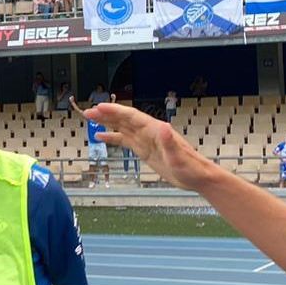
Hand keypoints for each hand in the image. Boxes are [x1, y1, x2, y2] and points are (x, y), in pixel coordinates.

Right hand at [81, 102, 214, 189]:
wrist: (198, 177)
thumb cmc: (190, 168)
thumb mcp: (179, 157)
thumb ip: (170, 142)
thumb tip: (162, 126)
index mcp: (155, 131)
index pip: (131, 117)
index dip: (115, 111)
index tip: (99, 107)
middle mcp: (149, 132)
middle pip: (124, 119)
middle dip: (106, 114)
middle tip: (88, 112)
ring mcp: (146, 140)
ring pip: (122, 127)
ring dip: (107, 122)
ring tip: (90, 119)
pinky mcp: (145, 150)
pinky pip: (125, 140)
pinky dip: (112, 136)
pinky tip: (101, 136)